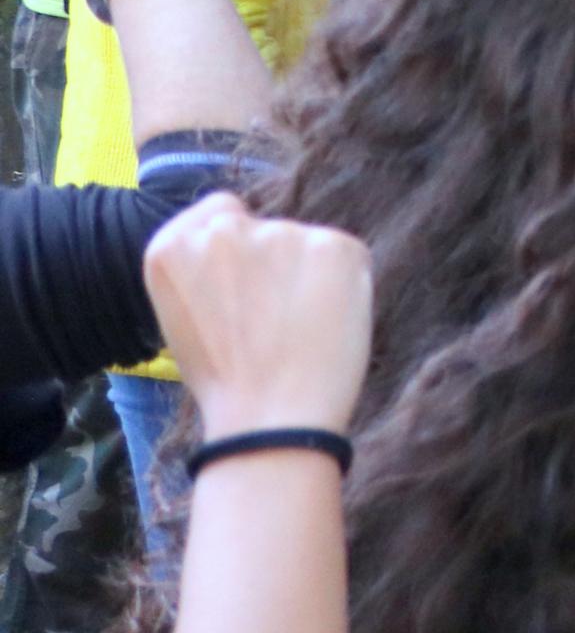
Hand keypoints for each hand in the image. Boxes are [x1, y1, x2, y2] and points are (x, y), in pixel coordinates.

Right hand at [141, 195, 370, 438]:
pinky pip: (344, 256)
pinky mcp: (334, 244)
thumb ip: (208, 270)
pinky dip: (344, 283)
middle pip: (265, 229)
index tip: (244, 282)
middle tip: (272, 321)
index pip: (219, 212)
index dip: (238, 248)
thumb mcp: (187, 316)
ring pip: (305, 245)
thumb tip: (247, 245)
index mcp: (172, 247)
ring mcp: (280, 232)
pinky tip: (326, 323)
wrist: (270, 420)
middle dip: (273, 264)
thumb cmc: (227, 381)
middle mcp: (223, 230)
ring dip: (307, 274)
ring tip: (297, 330)